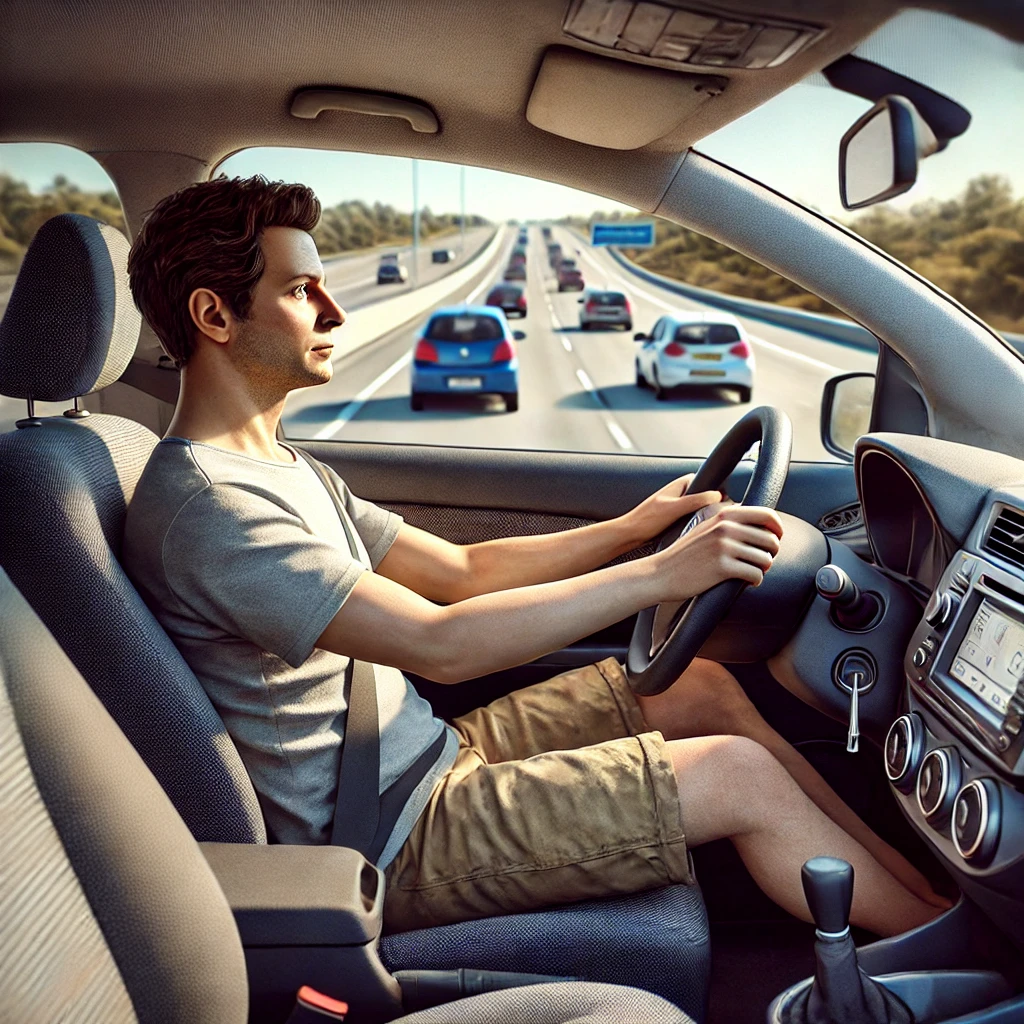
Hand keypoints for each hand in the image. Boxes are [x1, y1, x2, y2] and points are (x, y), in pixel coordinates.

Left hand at [623, 474, 723, 544]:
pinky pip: (692, 520)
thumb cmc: (645, 521)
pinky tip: (697, 533)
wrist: (629, 536)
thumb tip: (717, 496)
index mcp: (678, 485)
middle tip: (717, 516)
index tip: (725, 500)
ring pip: (699, 510)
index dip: (716, 489)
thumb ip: (696, 500)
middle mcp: (678, 494)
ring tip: (706, 526)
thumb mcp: (674, 508)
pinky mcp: (675, 520)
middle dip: (711, 506)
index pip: (705, 480)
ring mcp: (677, 507)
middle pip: (704, 497)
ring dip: (703, 517)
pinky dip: (696, 525)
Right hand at [655, 504, 783, 602]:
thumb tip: (758, 526)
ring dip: (763, 569)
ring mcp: (724, 547)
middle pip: (770, 539)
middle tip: (761, 561)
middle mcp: (725, 528)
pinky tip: (747, 582)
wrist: (661, 573)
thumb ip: (728, 523)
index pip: (766, 515)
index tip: (776, 538)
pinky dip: (755, 581)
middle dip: (771, 553)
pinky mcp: (723, 567)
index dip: (778, 528)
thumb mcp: (705, 528)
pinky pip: (756, 574)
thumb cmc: (684, 555)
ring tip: (752, 572)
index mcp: (724, 516)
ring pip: (766, 558)